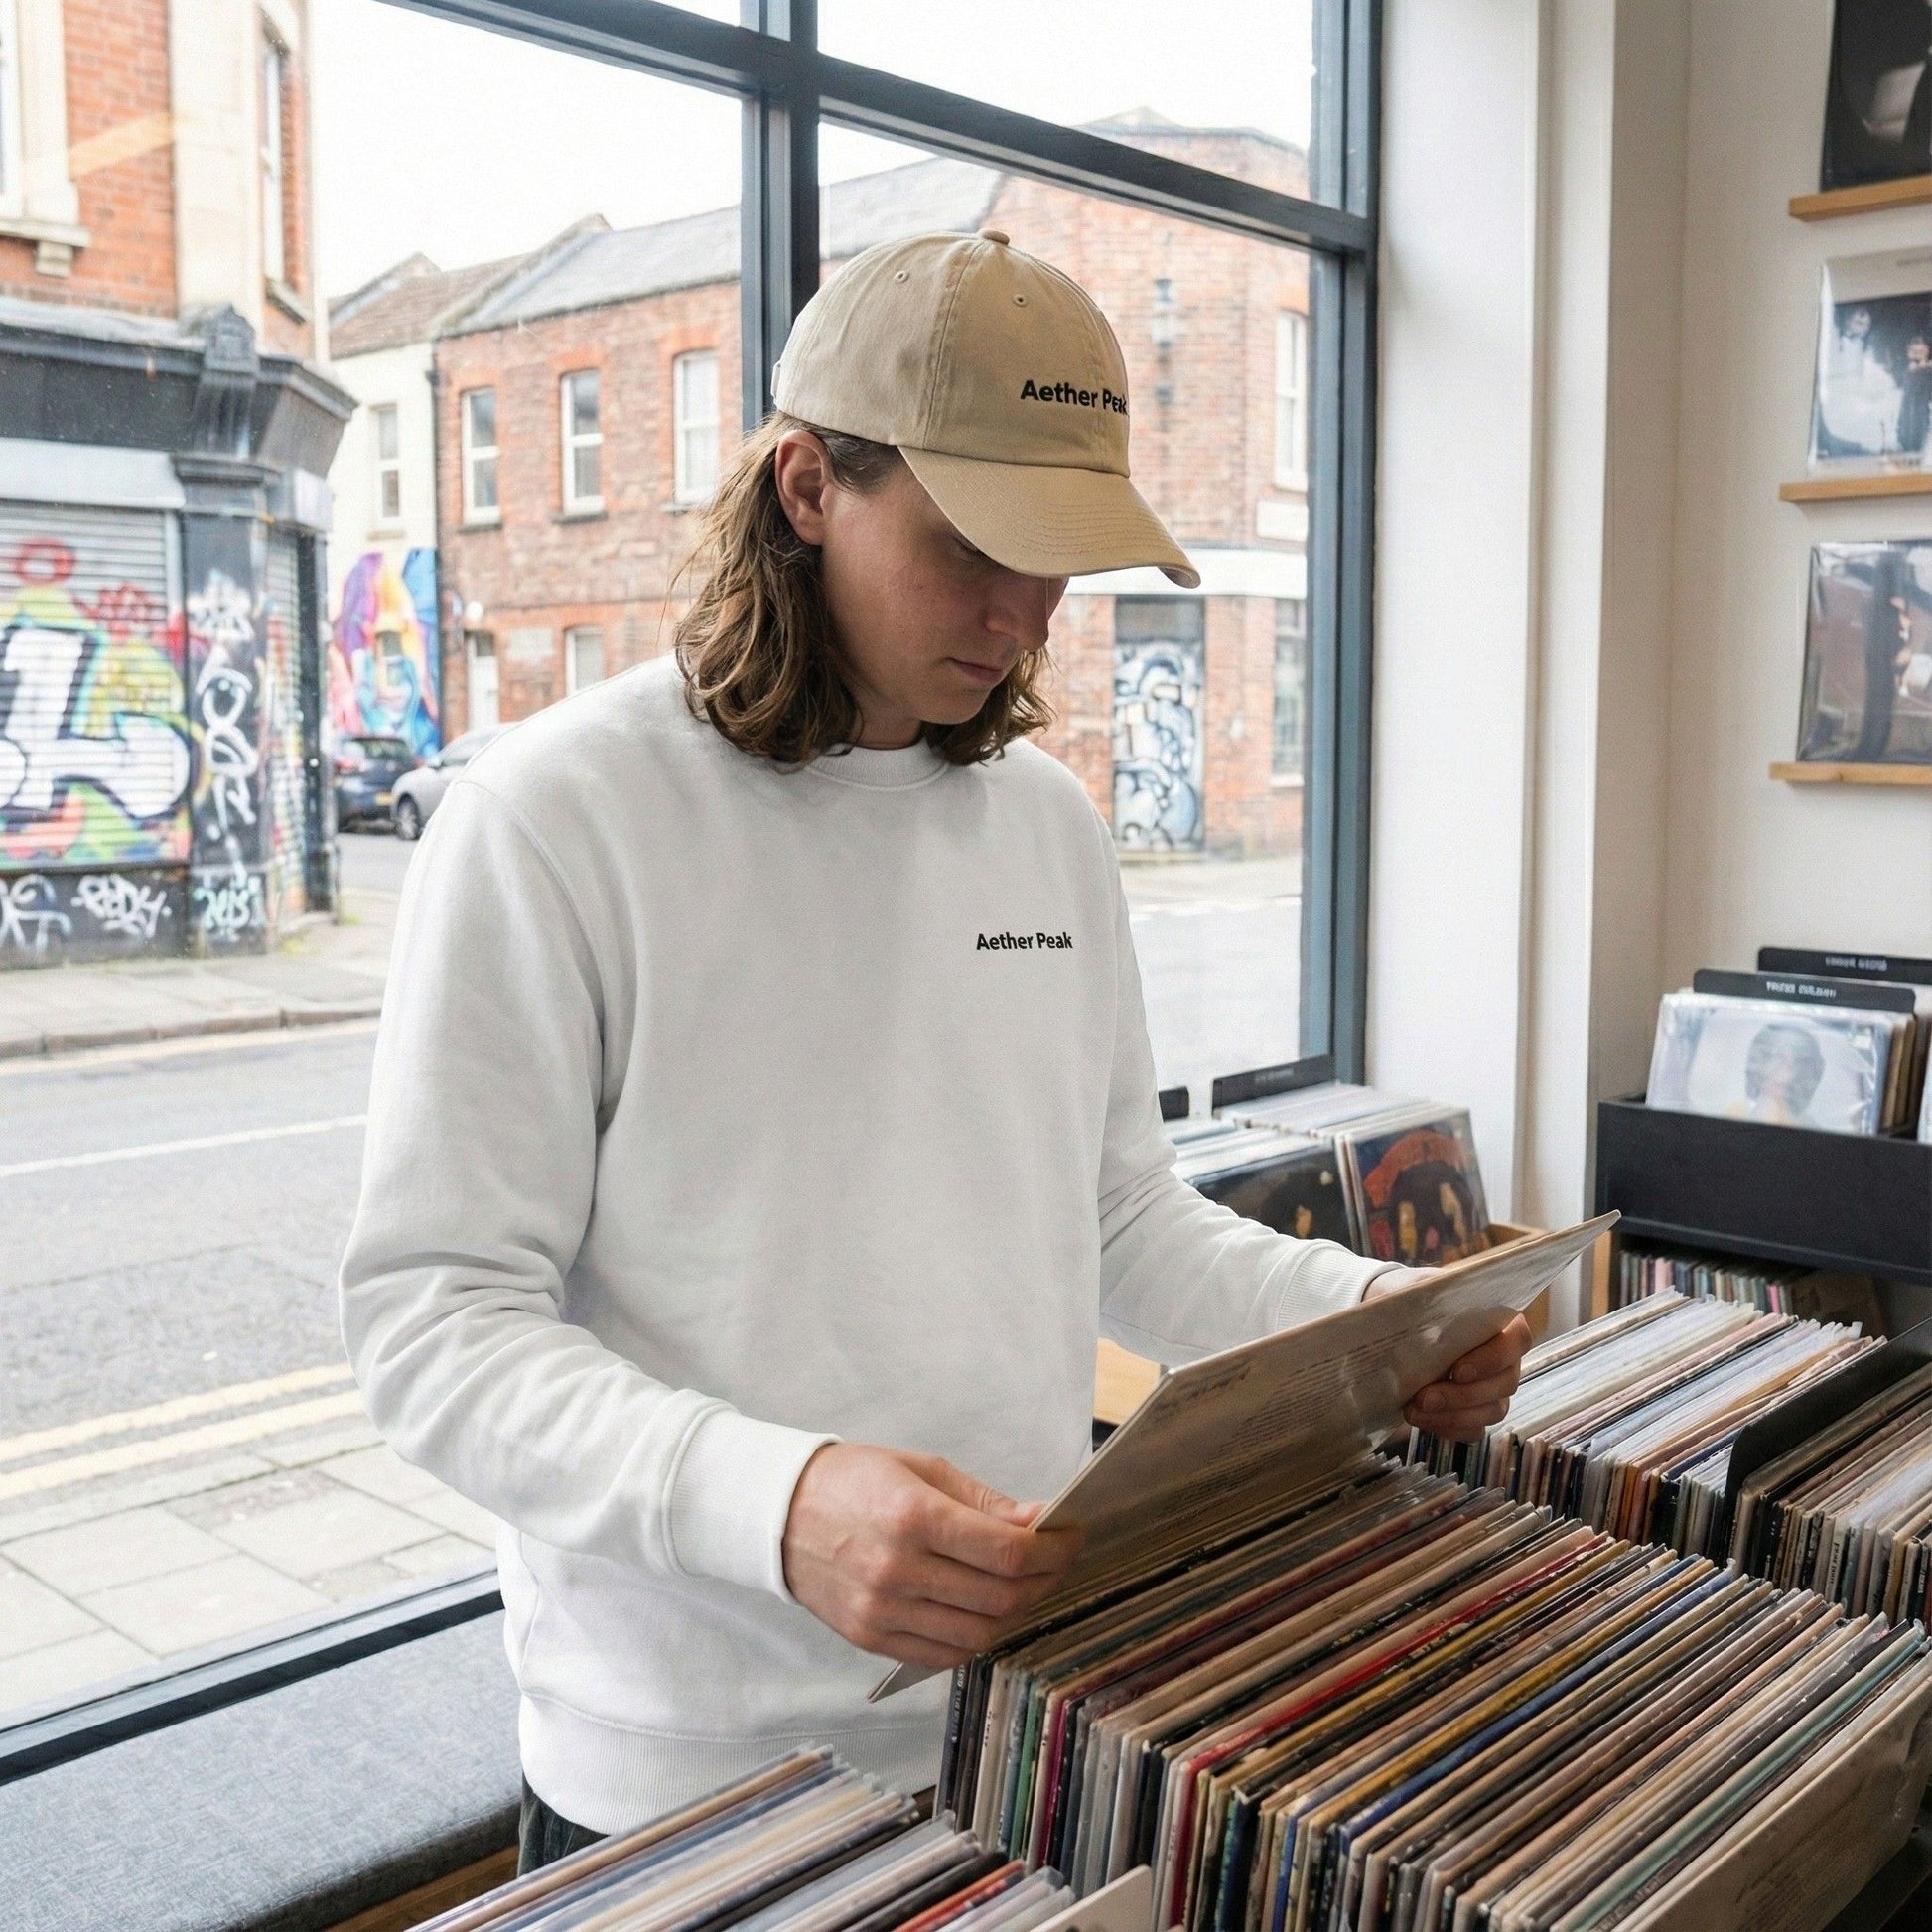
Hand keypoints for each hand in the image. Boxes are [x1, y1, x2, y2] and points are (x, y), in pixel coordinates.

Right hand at [781, 1443, 1081, 1668]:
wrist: (777, 1512)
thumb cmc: (853, 1480)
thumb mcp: (921, 1469)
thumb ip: (983, 1502)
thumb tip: (1037, 1523)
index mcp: (912, 1517)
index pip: (1006, 1551)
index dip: (1052, 1548)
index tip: (1070, 1535)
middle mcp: (898, 1570)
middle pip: (1000, 1596)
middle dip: (1043, 1579)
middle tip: (1056, 1559)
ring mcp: (883, 1612)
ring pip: (978, 1633)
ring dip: (1014, 1611)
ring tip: (1023, 1585)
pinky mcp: (870, 1638)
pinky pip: (944, 1653)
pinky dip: (975, 1636)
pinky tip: (985, 1609)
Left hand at [1367, 1269, 1532, 1441]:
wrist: (1399, 1320)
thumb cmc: (1418, 1301)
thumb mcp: (1421, 1290)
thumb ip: (1430, 1296)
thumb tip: (1425, 1307)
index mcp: (1502, 1322)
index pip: (1517, 1341)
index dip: (1492, 1360)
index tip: (1458, 1370)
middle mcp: (1506, 1358)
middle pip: (1504, 1384)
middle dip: (1462, 1396)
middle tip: (1423, 1397)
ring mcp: (1495, 1388)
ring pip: (1491, 1411)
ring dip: (1452, 1415)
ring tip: (1413, 1410)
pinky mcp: (1477, 1411)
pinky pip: (1474, 1429)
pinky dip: (1449, 1428)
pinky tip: (1423, 1420)